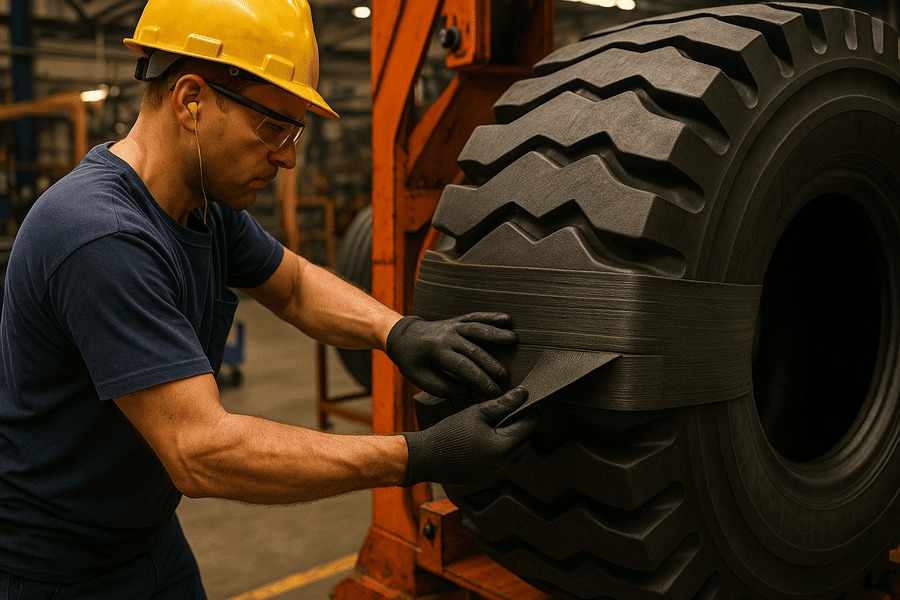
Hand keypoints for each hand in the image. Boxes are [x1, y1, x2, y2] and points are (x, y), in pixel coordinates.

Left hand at [386, 313, 516, 398]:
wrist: (403, 336)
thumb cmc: (413, 361)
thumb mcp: (422, 379)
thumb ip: (445, 387)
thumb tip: (470, 391)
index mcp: (436, 352)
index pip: (463, 367)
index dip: (480, 380)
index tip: (494, 392)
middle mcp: (446, 336)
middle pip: (474, 350)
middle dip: (492, 365)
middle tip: (506, 378)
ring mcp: (453, 325)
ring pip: (477, 328)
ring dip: (496, 334)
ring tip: (514, 340)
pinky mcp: (458, 320)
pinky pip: (476, 317)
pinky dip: (492, 316)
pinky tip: (508, 319)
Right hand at [401, 387, 536, 487]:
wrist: (425, 458)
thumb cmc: (448, 433)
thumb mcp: (476, 413)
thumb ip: (503, 404)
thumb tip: (523, 393)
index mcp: (500, 447)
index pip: (529, 426)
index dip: (530, 411)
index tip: (526, 400)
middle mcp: (502, 466)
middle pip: (527, 442)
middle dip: (524, 426)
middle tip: (515, 410)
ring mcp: (496, 476)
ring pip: (518, 454)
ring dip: (516, 439)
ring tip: (502, 424)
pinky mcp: (489, 480)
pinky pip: (506, 464)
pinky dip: (505, 451)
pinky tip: (491, 439)